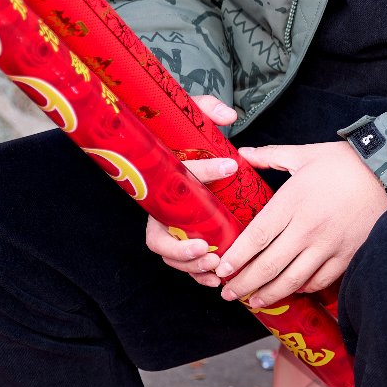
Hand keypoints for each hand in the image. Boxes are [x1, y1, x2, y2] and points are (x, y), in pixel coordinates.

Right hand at [144, 94, 238, 287]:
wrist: (179, 148)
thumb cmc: (183, 136)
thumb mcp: (192, 115)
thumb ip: (207, 109)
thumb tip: (228, 114)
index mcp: (161, 178)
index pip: (180, 175)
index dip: (204, 171)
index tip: (227, 168)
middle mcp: (160, 207)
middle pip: (158, 238)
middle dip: (179, 250)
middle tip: (205, 251)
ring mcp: (169, 227)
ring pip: (171, 256)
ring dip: (190, 267)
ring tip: (215, 267)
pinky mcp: (183, 240)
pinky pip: (183, 264)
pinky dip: (197, 274)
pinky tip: (215, 277)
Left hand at [213, 139, 386, 307]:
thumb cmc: (343, 162)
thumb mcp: (304, 154)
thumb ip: (269, 156)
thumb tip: (242, 153)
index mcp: (292, 202)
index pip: (256, 237)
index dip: (236, 258)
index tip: (222, 269)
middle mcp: (308, 228)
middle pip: (269, 265)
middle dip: (244, 284)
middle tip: (228, 293)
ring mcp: (328, 245)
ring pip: (293, 280)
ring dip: (270, 294)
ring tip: (254, 301)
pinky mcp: (347, 255)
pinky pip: (320, 280)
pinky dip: (302, 289)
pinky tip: (291, 290)